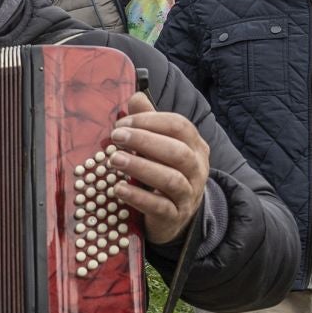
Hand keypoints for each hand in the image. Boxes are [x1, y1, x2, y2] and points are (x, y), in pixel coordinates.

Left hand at [109, 93, 210, 246]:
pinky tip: (118, 189)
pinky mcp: (175, 216)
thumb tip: (135, 96)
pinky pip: (160, 206)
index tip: (122, 124)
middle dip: (145, 141)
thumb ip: (149, 123)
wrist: (176, 216)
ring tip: (114, 161)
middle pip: (178, 151)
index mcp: (194, 146)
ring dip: (141, 167)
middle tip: (116, 137)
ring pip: (171, 179)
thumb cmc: (163, 173)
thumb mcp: (159, 147)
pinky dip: (138, 197)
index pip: (179, 126)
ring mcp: (188, 194)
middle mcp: (197, 169)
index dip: (150, 121)